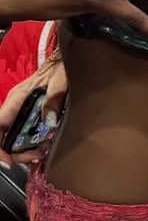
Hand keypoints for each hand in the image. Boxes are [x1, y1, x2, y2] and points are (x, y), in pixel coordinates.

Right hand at [0, 53, 67, 167]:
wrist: (68, 58)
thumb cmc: (61, 66)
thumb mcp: (61, 80)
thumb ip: (54, 98)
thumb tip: (50, 121)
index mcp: (15, 99)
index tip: (9, 161)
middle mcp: (15, 107)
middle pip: (6, 138)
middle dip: (18, 152)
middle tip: (37, 155)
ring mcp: (23, 111)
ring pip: (17, 138)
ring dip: (28, 149)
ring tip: (44, 151)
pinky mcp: (34, 114)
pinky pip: (28, 134)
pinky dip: (35, 143)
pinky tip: (47, 144)